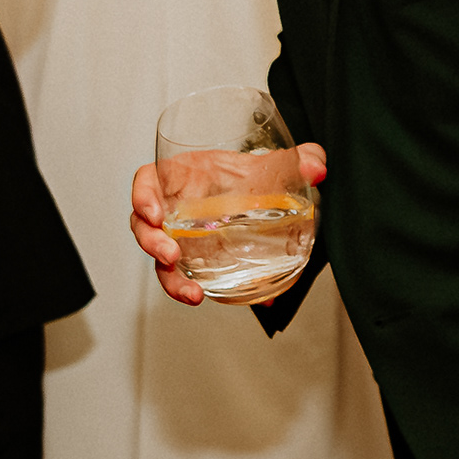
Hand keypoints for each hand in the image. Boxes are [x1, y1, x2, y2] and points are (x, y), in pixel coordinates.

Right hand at [129, 142, 329, 304]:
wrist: (260, 196)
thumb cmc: (251, 175)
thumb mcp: (275, 165)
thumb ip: (299, 161)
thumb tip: (316, 168)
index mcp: (182, 177)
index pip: (147, 181)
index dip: (142, 196)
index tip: (153, 212)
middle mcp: (175, 208)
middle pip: (145, 226)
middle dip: (151, 244)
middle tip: (170, 257)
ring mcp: (182, 237)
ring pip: (159, 260)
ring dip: (170, 279)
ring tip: (191, 292)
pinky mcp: (194, 261)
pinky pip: (184, 277)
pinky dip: (194, 289)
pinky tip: (211, 298)